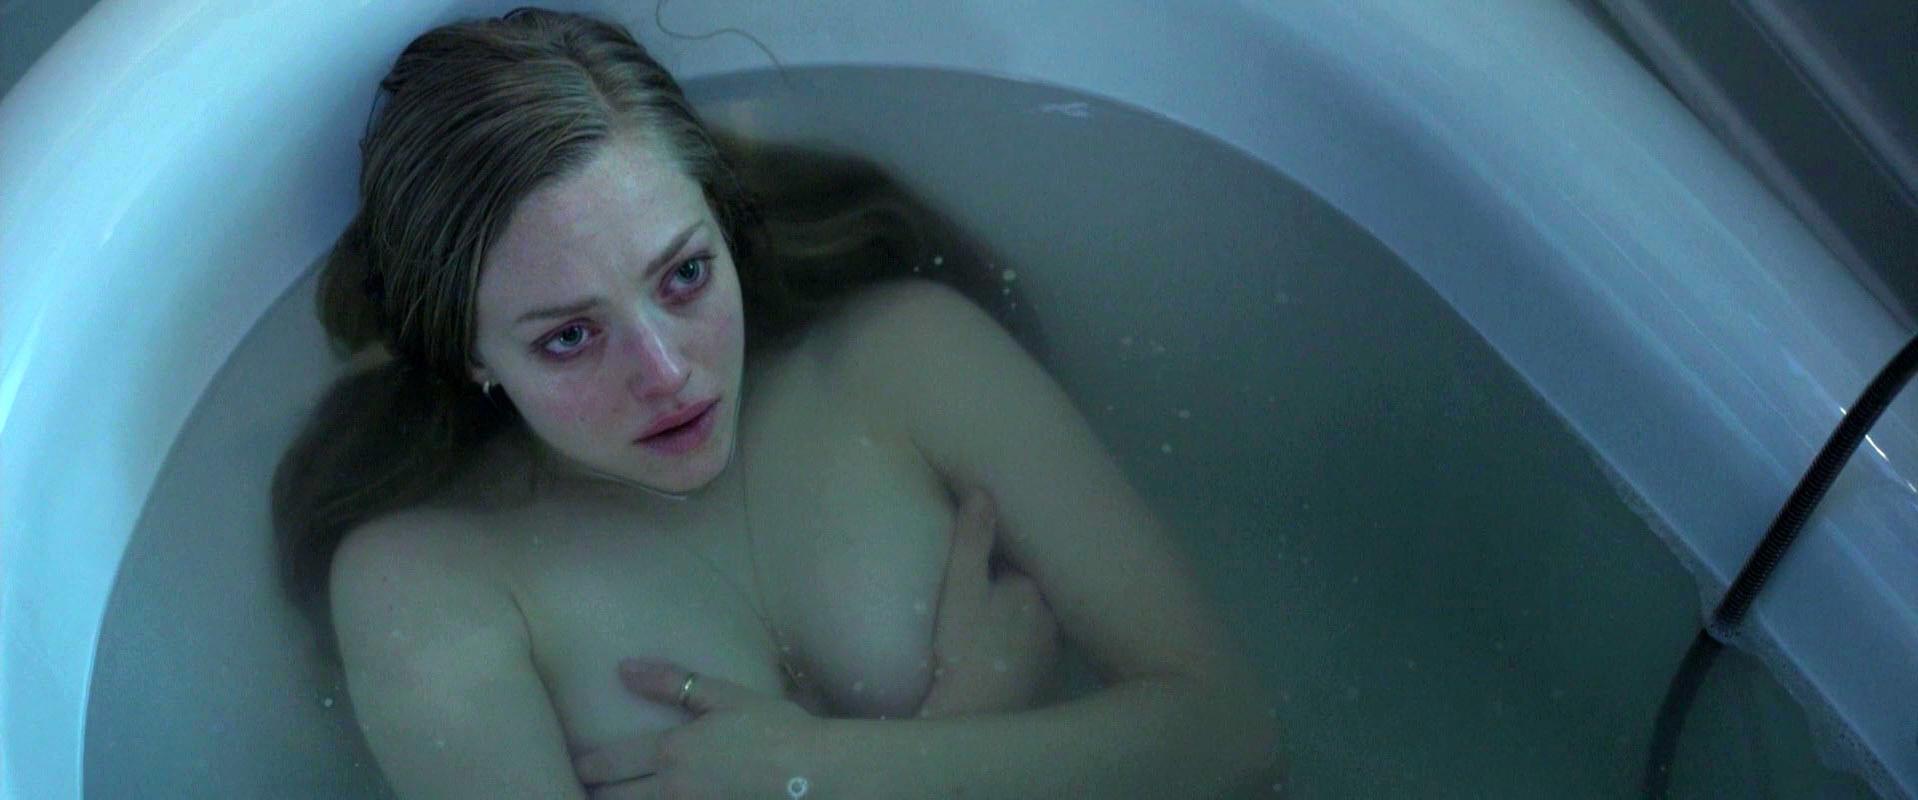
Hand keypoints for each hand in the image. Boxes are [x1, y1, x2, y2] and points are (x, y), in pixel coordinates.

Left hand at [572, 659, 826, 799]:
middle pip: (614, 799)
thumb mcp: (724, 696)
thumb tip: (624, 669)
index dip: (587, 766)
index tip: (576, 766)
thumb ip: (672, 683)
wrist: (817, 773)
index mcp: (672, 751)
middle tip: (582, 788)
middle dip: (594, 793)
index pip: (610, 764)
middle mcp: (672, 790)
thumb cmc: (776, 728)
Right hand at [915, 486, 1061, 717]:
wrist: (974, 714)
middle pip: (1027, 590)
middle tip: (981, 594)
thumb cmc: (962, 647)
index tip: (976, 562)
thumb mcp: (959, 586)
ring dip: (1018, 617)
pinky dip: (1021, 647)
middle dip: (1010, 587)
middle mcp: (1051, 616)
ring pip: (1033, 620)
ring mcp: (1050, 651)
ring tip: (991, 622)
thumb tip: (984, 491)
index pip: (1014, 561)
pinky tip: (1003, 653)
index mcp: (1031, 588)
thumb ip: (971, 538)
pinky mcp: (1044, 680)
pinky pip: (1033, 651)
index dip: (993, 559)